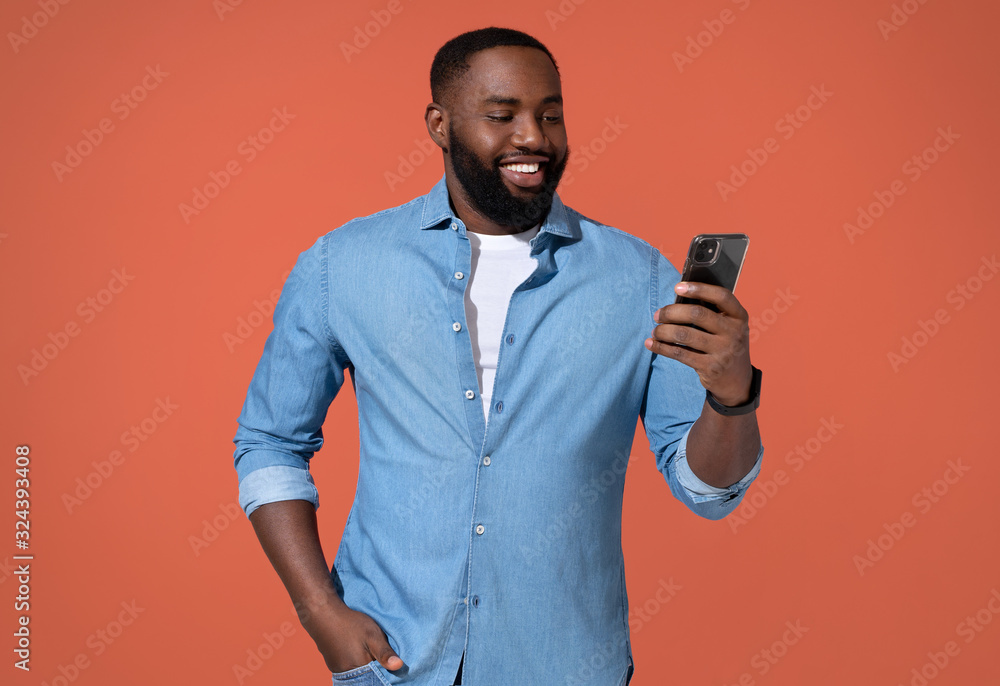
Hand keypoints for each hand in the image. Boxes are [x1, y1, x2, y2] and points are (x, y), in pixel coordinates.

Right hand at [303, 601, 404, 673]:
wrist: (323, 615)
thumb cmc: (350, 624)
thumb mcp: (372, 634)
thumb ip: (385, 652)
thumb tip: (399, 666)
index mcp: (357, 670)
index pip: (375, 680)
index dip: (384, 674)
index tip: (392, 668)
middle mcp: (345, 674)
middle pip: (366, 679)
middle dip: (375, 672)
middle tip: (380, 658)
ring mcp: (337, 669)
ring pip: (357, 674)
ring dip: (365, 669)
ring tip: (371, 656)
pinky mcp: (333, 663)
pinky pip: (349, 670)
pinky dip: (357, 665)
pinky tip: (360, 654)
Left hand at [645, 281, 752, 405]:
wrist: (737, 380)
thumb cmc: (725, 345)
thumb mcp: (728, 328)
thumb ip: (712, 313)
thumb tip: (678, 299)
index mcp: (739, 317)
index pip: (721, 296)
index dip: (699, 289)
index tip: (677, 287)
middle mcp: (734, 333)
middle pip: (697, 314)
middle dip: (671, 312)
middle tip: (658, 315)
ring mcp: (724, 351)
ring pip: (685, 335)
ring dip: (663, 331)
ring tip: (655, 331)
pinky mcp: (711, 368)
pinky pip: (679, 353)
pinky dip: (661, 347)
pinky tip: (651, 344)